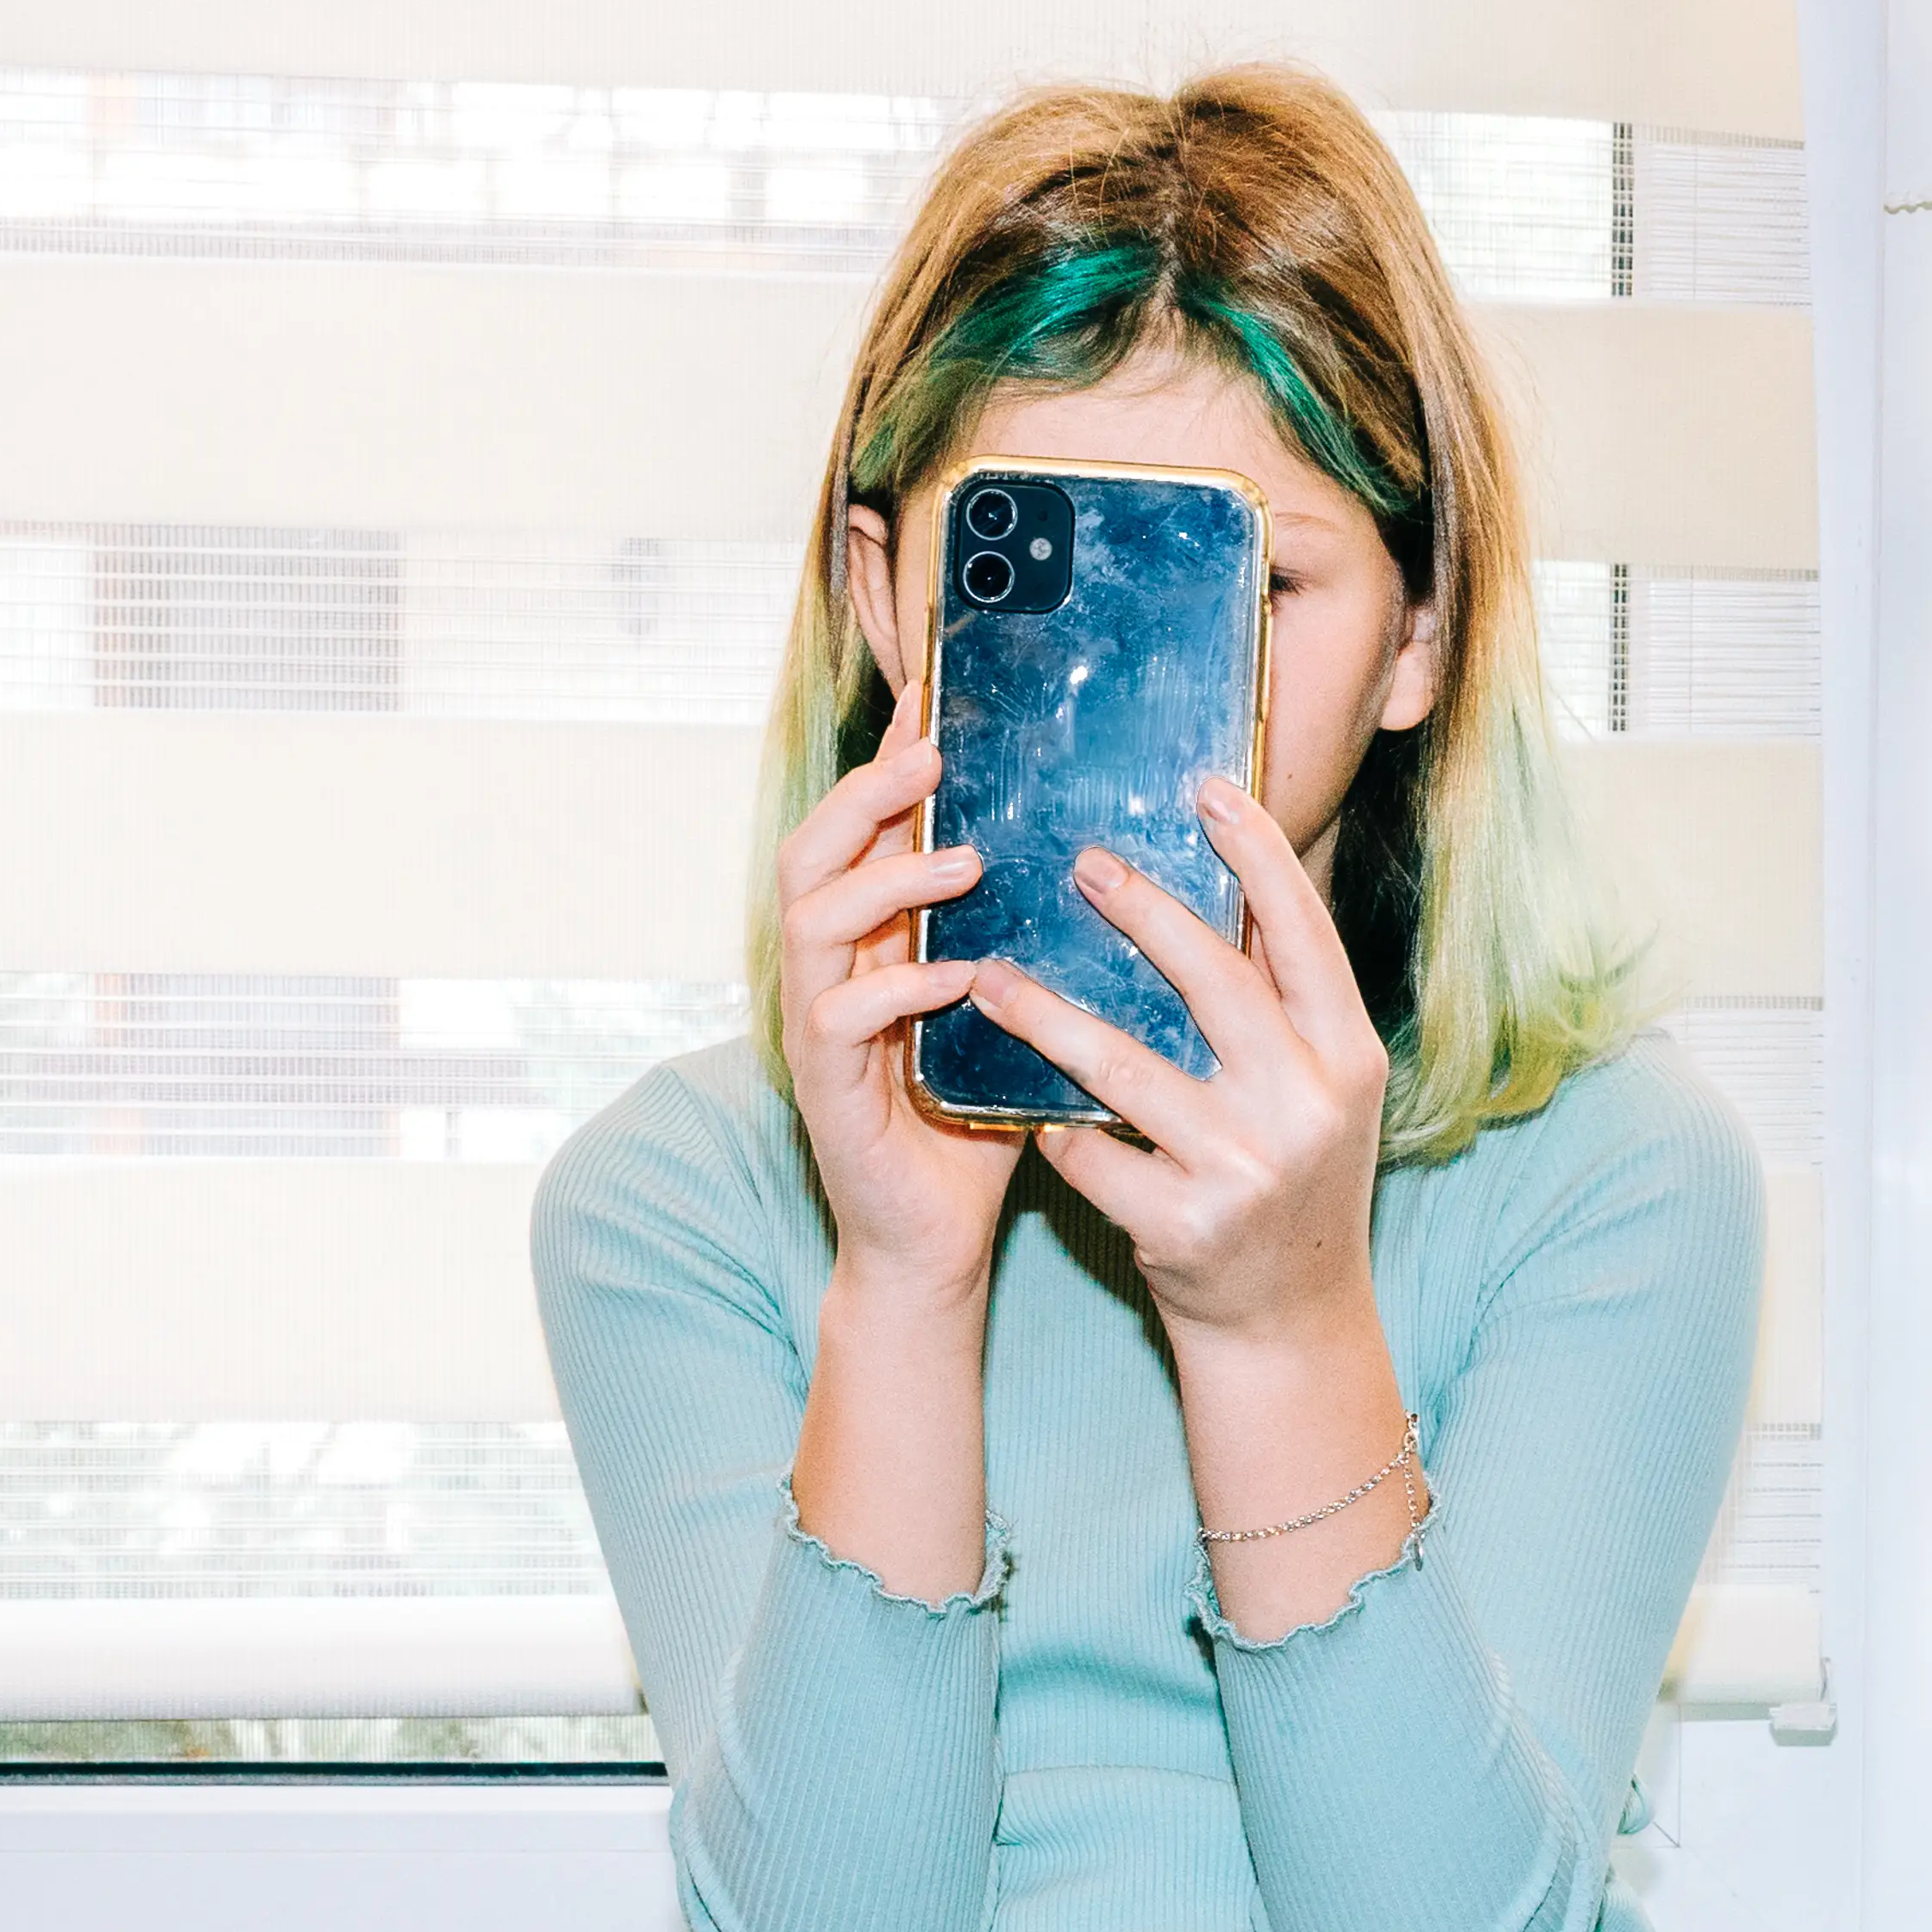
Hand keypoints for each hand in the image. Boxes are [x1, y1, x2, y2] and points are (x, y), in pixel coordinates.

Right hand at [771, 687, 1029, 1298]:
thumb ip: (1037, 938)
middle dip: (869, 792)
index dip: (890, 758)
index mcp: (875, 935)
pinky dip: (894, 986)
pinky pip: (838, 1016)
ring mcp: (819, 1023)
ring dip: (886, 880)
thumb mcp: (1021, 1008)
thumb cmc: (984, 1115)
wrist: (940, 1239)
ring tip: (963, 861)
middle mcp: (833, 966)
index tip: (933, 693)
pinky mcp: (826, 1087)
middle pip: (813, 848)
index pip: (868, 826)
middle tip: (932, 755)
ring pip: (810, 918)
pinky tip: (954, 975)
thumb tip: (1121, 861)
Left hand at [965, 771, 1397, 1344]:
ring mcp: (1245, 1171)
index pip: (1303, 935)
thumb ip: (1279, 1006)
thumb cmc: (1289, 1181)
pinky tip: (1021, 1107)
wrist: (1288, 1323)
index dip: (1257, 858)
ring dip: (1048, 1017)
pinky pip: (1091, 1153)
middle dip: (1143, 913)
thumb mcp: (1316, 1091)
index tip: (1207, 789)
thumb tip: (1216, 885)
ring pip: (1126, 1068)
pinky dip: (1054, 1128)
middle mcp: (1308, 1108)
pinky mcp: (1181, 1228)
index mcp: (1348, 1058)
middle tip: (1082, 864)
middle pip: (1216, 984)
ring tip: (990, 977)